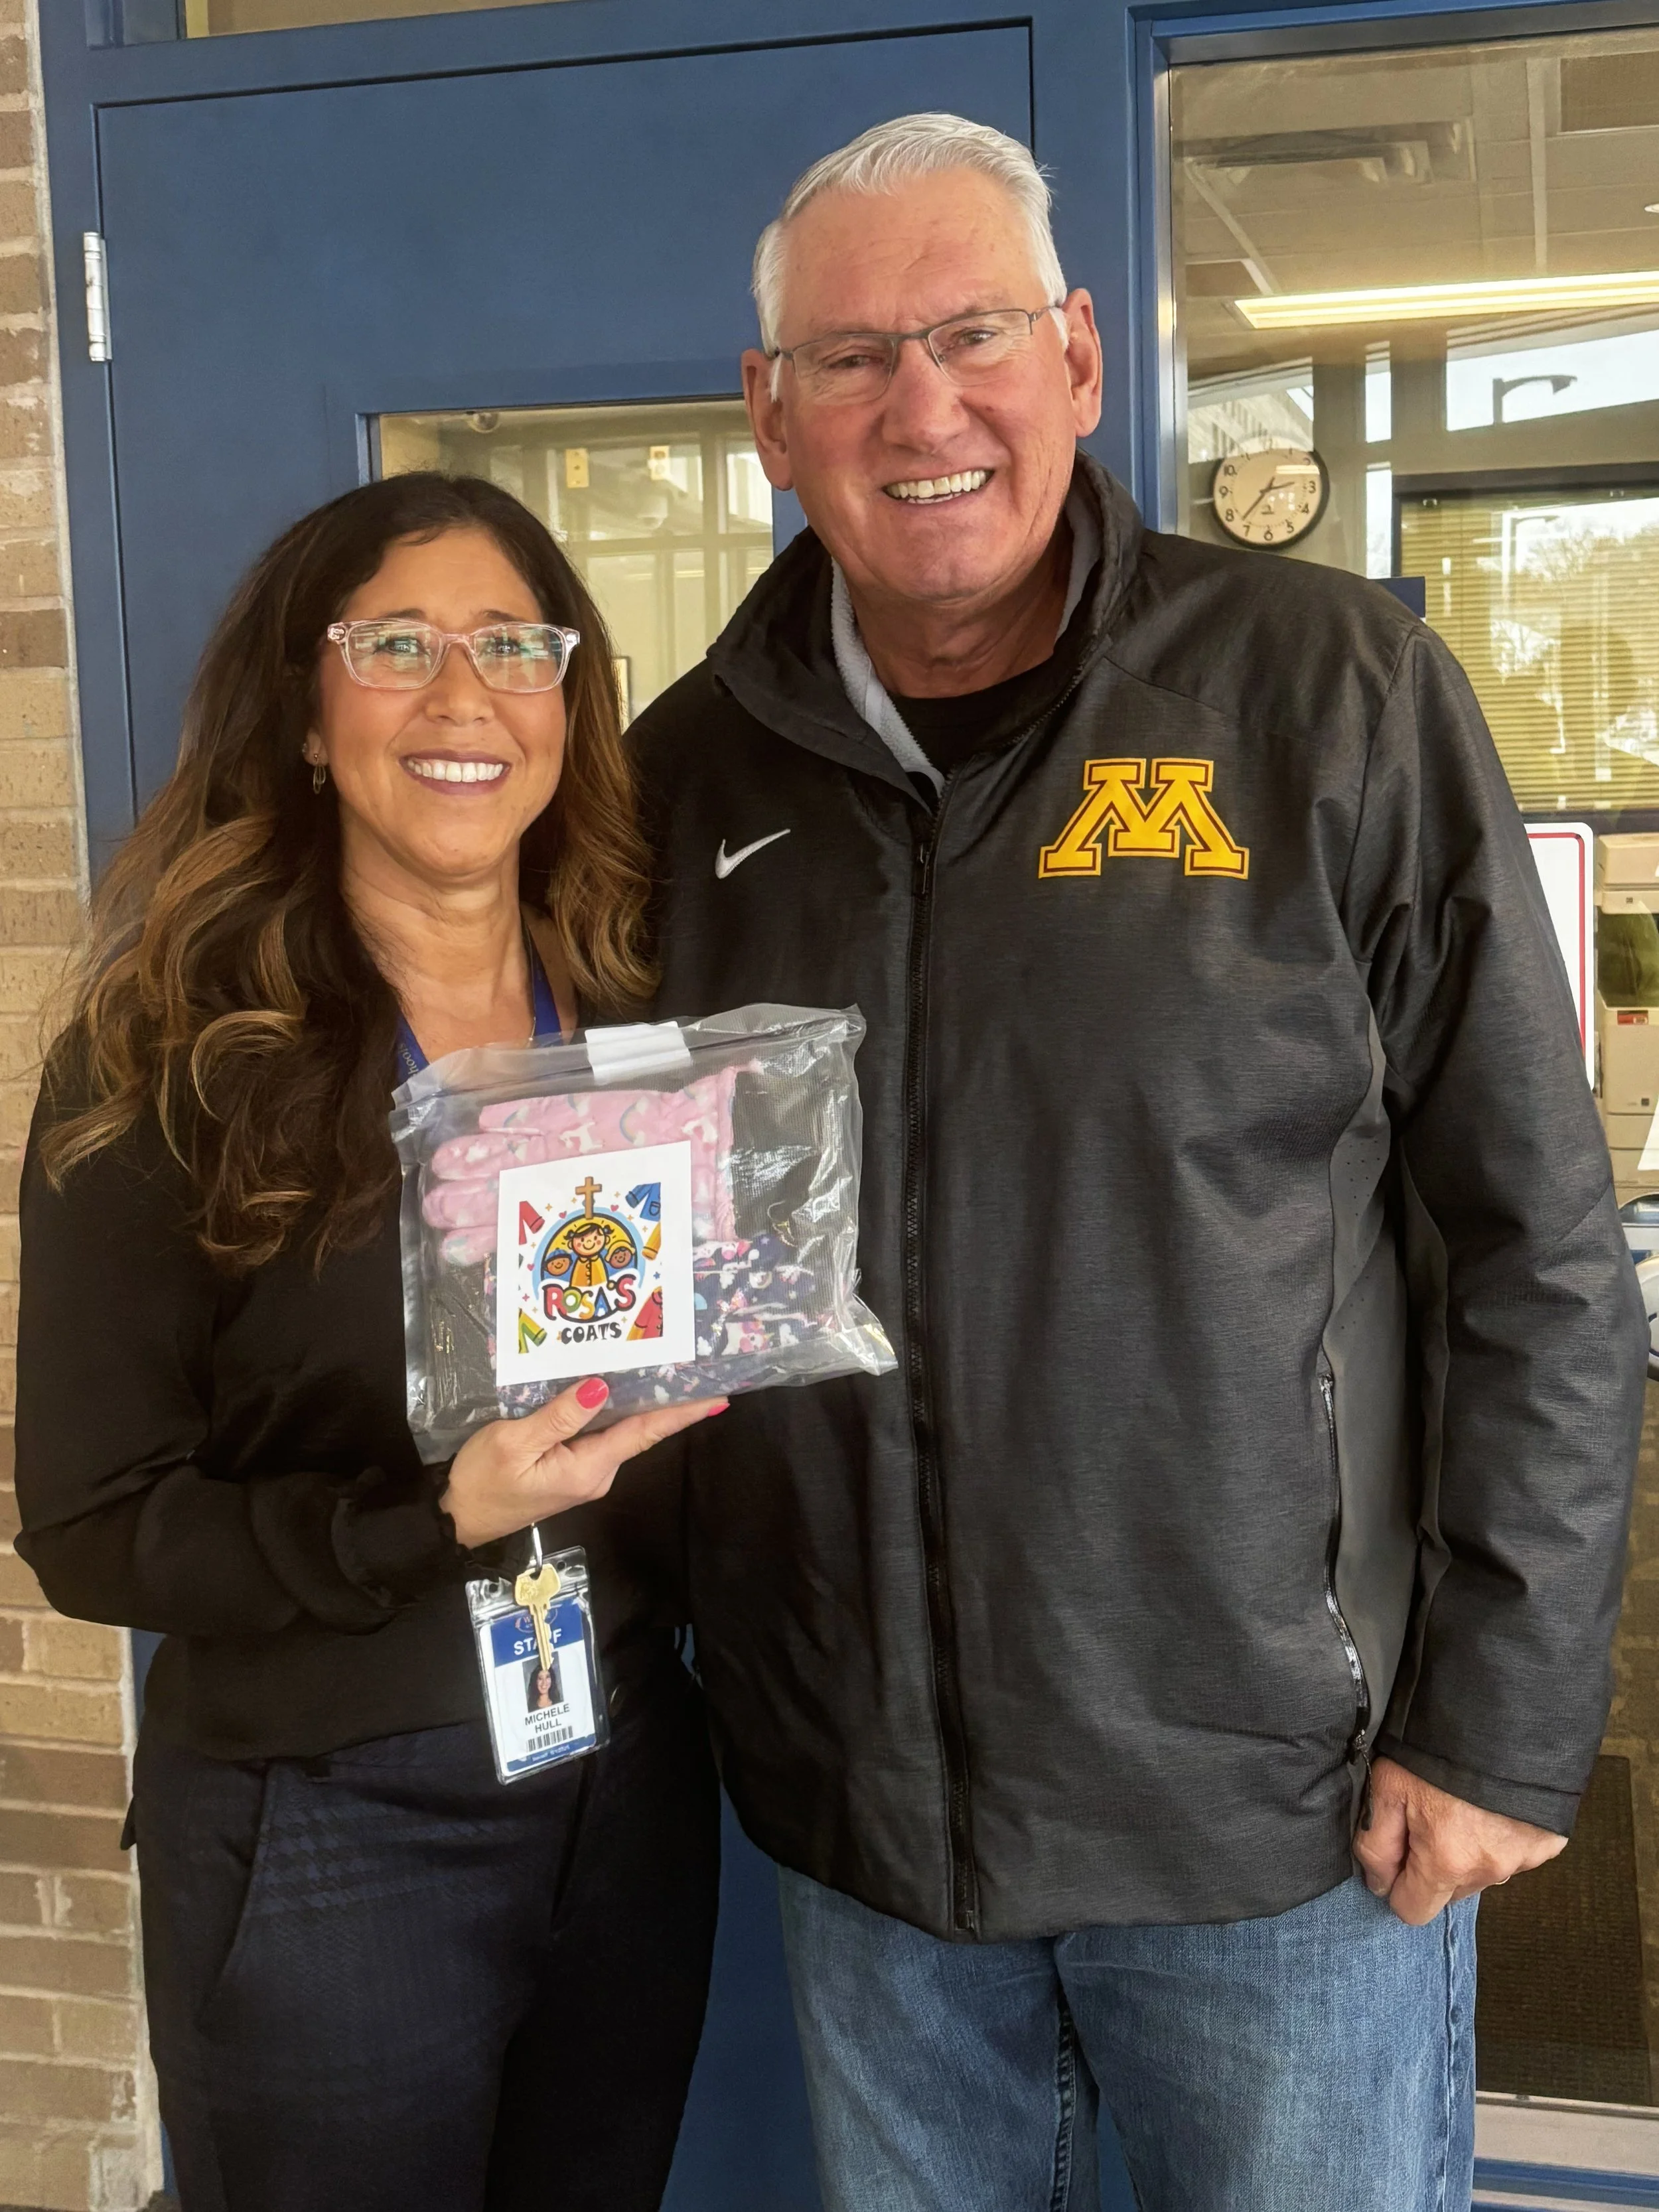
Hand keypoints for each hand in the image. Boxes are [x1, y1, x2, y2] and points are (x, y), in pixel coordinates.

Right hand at [440, 1378, 724, 1548]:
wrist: (459, 1520)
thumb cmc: (482, 1481)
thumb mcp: (514, 1443)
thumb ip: (559, 1416)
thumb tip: (602, 1387)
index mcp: (589, 1468)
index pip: (645, 1432)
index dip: (681, 1413)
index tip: (717, 1397)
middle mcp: (598, 1472)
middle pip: (640, 1429)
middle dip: (667, 1399)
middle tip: (691, 1361)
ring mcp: (586, 1472)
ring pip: (620, 1429)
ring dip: (639, 1400)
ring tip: (661, 1362)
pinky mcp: (571, 1469)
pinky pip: (599, 1434)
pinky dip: (612, 1409)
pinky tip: (614, 1384)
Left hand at [1354, 1755, 1565, 1924]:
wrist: (1506, 1711)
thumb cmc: (1437, 1745)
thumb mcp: (1387, 1785)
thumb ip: (1376, 1843)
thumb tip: (1379, 1884)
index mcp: (1447, 1863)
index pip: (1414, 1910)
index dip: (1398, 1885)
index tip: (1398, 1851)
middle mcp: (1491, 1870)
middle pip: (1450, 1891)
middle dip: (1434, 1866)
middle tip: (1430, 1815)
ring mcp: (1526, 1858)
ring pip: (1484, 1872)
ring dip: (1471, 1852)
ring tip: (1463, 1804)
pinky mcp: (1551, 1841)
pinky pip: (1516, 1853)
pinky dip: (1502, 1836)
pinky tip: (1493, 1802)